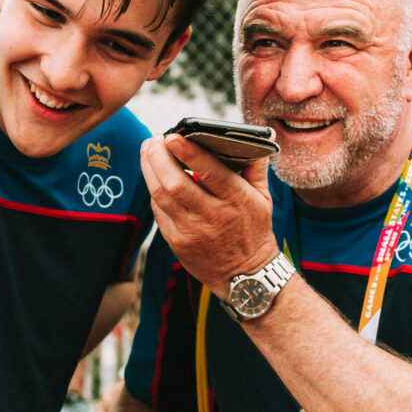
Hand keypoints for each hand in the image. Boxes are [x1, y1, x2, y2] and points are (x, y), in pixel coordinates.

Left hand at [139, 135, 279, 299]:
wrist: (246, 277)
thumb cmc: (254, 231)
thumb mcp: (263, 198)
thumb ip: (255, 167)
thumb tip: (252, 138)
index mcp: (236, 199)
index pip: (208, 171)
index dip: (187, 151)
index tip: (172, 135)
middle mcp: (212, 216)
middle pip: (174, 182)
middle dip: (158, 156)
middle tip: (154, 139)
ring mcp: (191, 232)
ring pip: (160, 195)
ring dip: (149, 169)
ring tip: (148, 151)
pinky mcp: (177, 243)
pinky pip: (158, 212)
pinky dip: (153, 191)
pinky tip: (154, 177)